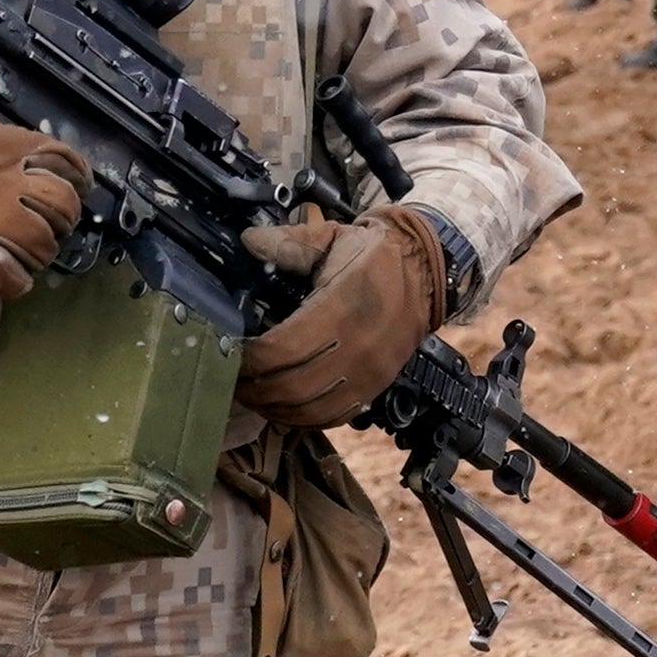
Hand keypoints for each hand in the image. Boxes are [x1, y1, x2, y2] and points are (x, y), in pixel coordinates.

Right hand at [0, 94, 85, 292]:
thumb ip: (6, 151)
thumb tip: (25, 170)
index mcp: (14, 147)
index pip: (70, 167)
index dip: (77, 183)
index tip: (72, 191)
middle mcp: (14, 182)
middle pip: (64, 210)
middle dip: (60, 221)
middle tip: (45, 226)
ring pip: (43, 248)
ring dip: (38, 253)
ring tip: (24, 253)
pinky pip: (12, 280)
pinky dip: (16, 283)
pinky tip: (9, 278)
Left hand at [233, 202, 451, 428]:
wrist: (426, 270)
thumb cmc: (374, 254)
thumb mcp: (332, 238)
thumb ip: (289, 244)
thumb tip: (249, 241)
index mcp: (342, 307)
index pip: (283, 348)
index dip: (251, 357)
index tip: (231, 350)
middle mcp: (358, 346)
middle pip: (292, 386)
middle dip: (255, 387)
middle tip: (232, 378)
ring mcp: (370, 372)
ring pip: (311, 409)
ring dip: (274, 407)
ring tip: (252, 394)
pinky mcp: (377, 386)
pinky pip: (335, 416)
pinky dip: (304, 419)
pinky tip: (283, 408)